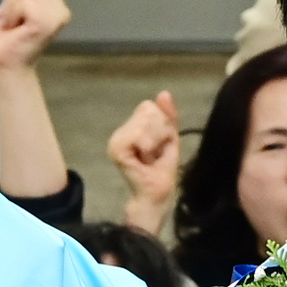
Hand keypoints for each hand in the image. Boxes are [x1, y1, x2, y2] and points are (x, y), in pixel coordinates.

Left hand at [0, 0, 69, 71]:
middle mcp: (62, 9)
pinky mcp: (46, 23)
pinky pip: (24, 2)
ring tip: (15, 24)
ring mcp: (56, 16)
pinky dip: (12, 13)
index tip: (17, 10)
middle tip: (14, 18)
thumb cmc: (10, 34)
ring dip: (12, 7)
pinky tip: (16, 27)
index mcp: (58, 3)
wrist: (8, 61)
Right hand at [108, 91, 181, 232]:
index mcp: (130, 127)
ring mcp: (116, 140)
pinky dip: (150, 146)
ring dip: (157, 140)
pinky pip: (140, 135)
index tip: (160, 144)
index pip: (149, 106)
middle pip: (148, 110)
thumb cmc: (163, 169)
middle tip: (156, 152)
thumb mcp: (170, 137)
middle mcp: (120, 131)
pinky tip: (146, 159)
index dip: (163, 124)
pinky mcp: (116, 149)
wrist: (157, 193)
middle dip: (161, 132)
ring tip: (151, 156)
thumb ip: (168, 115)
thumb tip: (164, 93)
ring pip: (145, 121)